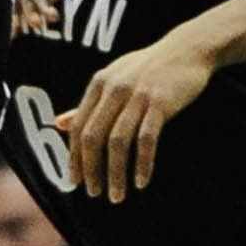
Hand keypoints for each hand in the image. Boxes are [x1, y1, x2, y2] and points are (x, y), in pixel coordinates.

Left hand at [56, 32, 215, 201]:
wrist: (187, 49)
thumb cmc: (148, 68)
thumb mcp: (113, 79)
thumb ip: (88, 104)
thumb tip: (58, 124)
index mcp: (99, 84)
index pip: (78, 127)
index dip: (74, 157)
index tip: (74, 182)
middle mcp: (114, 89)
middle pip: (93, 137)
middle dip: (91, 170)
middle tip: (93, 193)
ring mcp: (137, 95)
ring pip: (118, 142)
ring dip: (115, 173)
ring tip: (116, 196)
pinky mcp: (160, 102)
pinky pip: (146, 140)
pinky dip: (142, 164)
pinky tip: (141, 182)